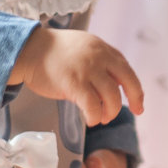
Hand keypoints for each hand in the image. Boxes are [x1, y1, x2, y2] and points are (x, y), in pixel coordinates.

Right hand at [14, 27, 143, 126]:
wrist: (29, 49)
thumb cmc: (54, 52)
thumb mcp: (84, 48)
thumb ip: (100, 62)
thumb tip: (112, 85)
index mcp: (103, 49)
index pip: (127, 70)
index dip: (135, 89)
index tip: (138, 104)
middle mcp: (100, 57)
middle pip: (127, 81)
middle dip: (134, 100)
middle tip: (133, 113)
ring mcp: (88, 70)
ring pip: (111, 96)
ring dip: (110, 112)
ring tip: (101, 118)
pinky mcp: (74, 83)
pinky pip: (92, 105)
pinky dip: (94, 116)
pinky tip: (91, 120)